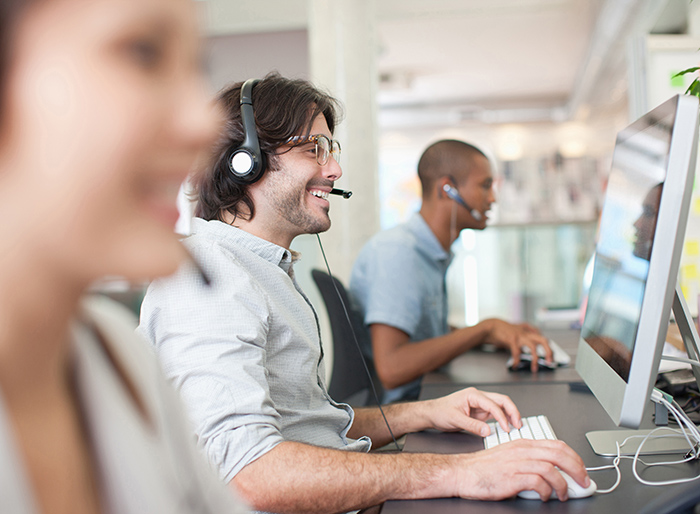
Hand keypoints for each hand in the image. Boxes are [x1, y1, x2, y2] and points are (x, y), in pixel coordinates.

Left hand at [422, 387, 521, 436]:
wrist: (432, 414)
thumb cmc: (440, 412)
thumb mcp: (455, 419)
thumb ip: (472, 425)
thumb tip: (487, 431)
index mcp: (473, 395)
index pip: (493, 404)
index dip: (502, 417)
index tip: (506, 428)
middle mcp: (478, 397)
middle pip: (502, 400)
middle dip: (512, 411)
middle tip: (519, 424)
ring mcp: (480, 405)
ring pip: (501, 406)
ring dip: (509, 415)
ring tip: (516, 426)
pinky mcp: (480, 412)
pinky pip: (495, 414)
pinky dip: (503, 419)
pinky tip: (506, 427)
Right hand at [449, 439, 590, 501]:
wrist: (462, 472)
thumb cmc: (483, 467)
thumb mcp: (509, 457)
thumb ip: (529, 460)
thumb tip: (552, 472)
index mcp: (523, 444)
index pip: (557, 444)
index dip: (574, 457)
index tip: (581, 469)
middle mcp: (522, 450)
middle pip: (559, 454)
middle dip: (577, 469)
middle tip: (583, 482)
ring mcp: (517, 463)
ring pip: (551, 468)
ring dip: (563, 484)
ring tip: (563, 494)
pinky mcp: (512, 477)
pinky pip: (539, 483)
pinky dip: (547, 491)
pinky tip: (545, 496)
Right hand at [483, 319, 552, 370]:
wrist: (491, 326)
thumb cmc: (503, 330)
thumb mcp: (517, 328)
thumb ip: (525, 331)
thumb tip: (533, 338)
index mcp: (528, 332)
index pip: (542, 338)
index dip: (548, 347)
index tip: (550, 357)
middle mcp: (526, 333)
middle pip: (543, 340)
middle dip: (549, 351)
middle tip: (550, 361)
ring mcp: (520, 336)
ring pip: (533, 347)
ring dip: (535, 358)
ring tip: (534, 368)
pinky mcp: (511, 339)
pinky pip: (517, 352)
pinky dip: (517, 360)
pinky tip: (516, 365)